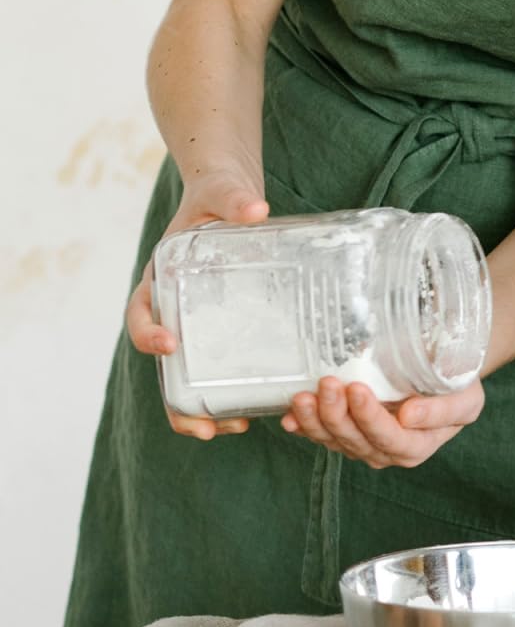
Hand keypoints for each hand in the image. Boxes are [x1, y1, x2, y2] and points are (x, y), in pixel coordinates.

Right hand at [127, 168, 269, 440]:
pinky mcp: (230, 337)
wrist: (234, 203)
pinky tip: (260, 414)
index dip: (149, 333)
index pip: (141, 314)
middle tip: (203, 427)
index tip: (169, 344)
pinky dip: (236, 397)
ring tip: (232, 431)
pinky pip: (225, 374)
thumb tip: (255, 208)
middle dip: (177, 402)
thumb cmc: (220, 199)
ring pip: (191, 381)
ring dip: (204, 412)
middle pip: (163, 367)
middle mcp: (175, 314)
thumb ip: (234, 199)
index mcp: (160, 282)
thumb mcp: (223, 194)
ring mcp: (202, 330)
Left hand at [281, 376, 485, 468]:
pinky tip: (289, 414)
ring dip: (314, 419)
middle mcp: (387, 452)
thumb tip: (409, 416)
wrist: (443, 377)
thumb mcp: (465, 398)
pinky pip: (319, 434)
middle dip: (337, 414)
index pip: (390, 437)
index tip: (358, 390)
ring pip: (333, 439)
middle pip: (356, 440)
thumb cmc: (457, 386)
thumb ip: (442, 410)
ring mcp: (362, 445)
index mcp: (416, 446)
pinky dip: (302, 425)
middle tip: (328, 383)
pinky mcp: (344, 434)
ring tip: (303, 395)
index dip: (370, 417)